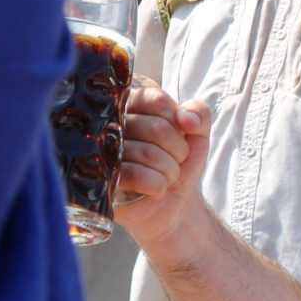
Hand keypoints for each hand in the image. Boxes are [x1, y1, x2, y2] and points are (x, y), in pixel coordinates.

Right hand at [116, 86, 210, 246]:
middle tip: (175, 160)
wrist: (173, 201)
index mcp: (132, 106)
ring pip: (148, 153)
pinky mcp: (102, 180)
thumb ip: (199, 113)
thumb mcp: (198, 133)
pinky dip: (158, 184)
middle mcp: (111, 126)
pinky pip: (136, 174)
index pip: (155, 99)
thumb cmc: (179, 162)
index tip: (179, 133)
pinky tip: (156, 188)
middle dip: (178, 149)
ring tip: (166, 176)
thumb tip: (186, 117)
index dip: (175, 119)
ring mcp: (103, 153)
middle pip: (156, 128)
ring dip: (170, 170)